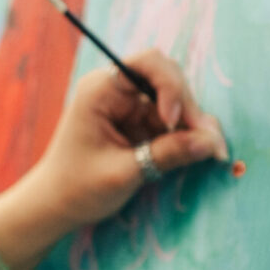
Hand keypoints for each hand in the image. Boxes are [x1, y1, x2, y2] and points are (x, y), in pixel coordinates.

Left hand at [0, 51, 226, 269]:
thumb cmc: (77, 188)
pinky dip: (188, 136)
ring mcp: (130, 107)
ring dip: (195, 125)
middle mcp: (117, 90)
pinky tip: (203, 151)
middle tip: (211, 145)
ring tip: (214, 152)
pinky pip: (172, 122)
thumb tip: (210, 142)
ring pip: (176, 103)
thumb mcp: (124, 173)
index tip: (172, 121)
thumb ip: (167, 154)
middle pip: (169, 81)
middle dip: (190, 111)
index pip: (149, 63)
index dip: (170, 86)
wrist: (56, 206)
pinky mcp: (139, 125)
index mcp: (101, 90)